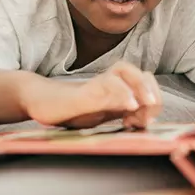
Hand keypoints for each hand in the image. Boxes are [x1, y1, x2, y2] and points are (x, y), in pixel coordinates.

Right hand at [22, 61, 162, 129]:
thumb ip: (123, 116)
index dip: (154, 100)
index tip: (145, 122)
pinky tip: (129, 106)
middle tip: (149, 113)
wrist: (40, 103)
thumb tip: (147, 120)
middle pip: (141, 74)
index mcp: (118, 88)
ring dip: (140, 86)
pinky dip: (121, 93)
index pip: (147, 84)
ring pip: (125, 72)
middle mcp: (110, 82)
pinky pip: (105, 85)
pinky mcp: (82, 93)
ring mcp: (96, 85)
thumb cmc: (73, 110)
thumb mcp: (104, 115)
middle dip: (152, 91)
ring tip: (146, 103)